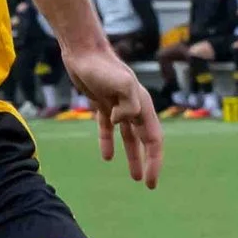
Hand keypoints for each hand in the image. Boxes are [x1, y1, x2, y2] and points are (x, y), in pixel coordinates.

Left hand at [61, 44, 160, 187]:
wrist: (83, 52)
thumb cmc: (103, 66)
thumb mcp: (121, 83)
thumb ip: (128, 103)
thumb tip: (121, 122)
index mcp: (143, 105)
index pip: (153, 140)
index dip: (154, 161)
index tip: (151, 182)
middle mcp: (133, 108)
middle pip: (144, 141)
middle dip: (148, 163)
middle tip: (148, 185)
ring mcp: (117, 106)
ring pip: (128, 137)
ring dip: (132, 156)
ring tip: (134, 176)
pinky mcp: (101, 104)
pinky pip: (106, 129)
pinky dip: (108, 142)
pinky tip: (107, 157)